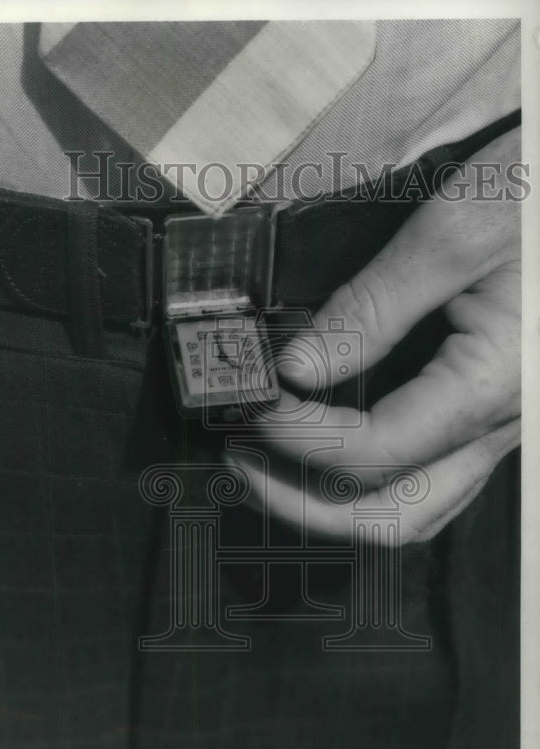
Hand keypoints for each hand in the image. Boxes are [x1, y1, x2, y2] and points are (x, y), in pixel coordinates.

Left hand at [230, 127, 520, 543]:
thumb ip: (370, 308)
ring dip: (338, 504)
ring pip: (418, 507)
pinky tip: (332, 443)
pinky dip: (374, 479)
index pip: (373, 451)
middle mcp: (504, 424)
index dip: (300, 439)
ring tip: (274, 466)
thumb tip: (298, 366)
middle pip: (396, 516)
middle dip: (307, 506)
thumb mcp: (452, 232)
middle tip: (244, 465)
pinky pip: (434, 475)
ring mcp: (503, 423)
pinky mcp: (496, 406)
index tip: (253, 406)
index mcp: (493, 386)